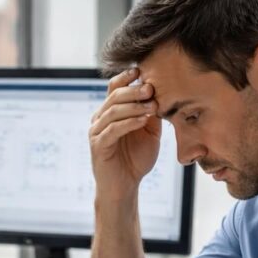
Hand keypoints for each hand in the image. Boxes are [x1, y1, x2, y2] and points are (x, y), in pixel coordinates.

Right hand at [88, 67, 163, 203]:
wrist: (124, 187)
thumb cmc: (135, 160)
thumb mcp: (149, 132)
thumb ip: (151, 113)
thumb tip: (160, 93)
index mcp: (110, 113)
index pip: (114, 88)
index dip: (126, 77)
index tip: (142, 70)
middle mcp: (100, 119)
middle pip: (113, 97)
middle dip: (133, 91)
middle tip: (151, 88)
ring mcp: (97, 132)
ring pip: (113, 111)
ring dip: (133, 106)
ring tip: (151, 105)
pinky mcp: (98, 146)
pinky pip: (112, 130)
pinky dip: (128, 123)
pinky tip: (142, 120)